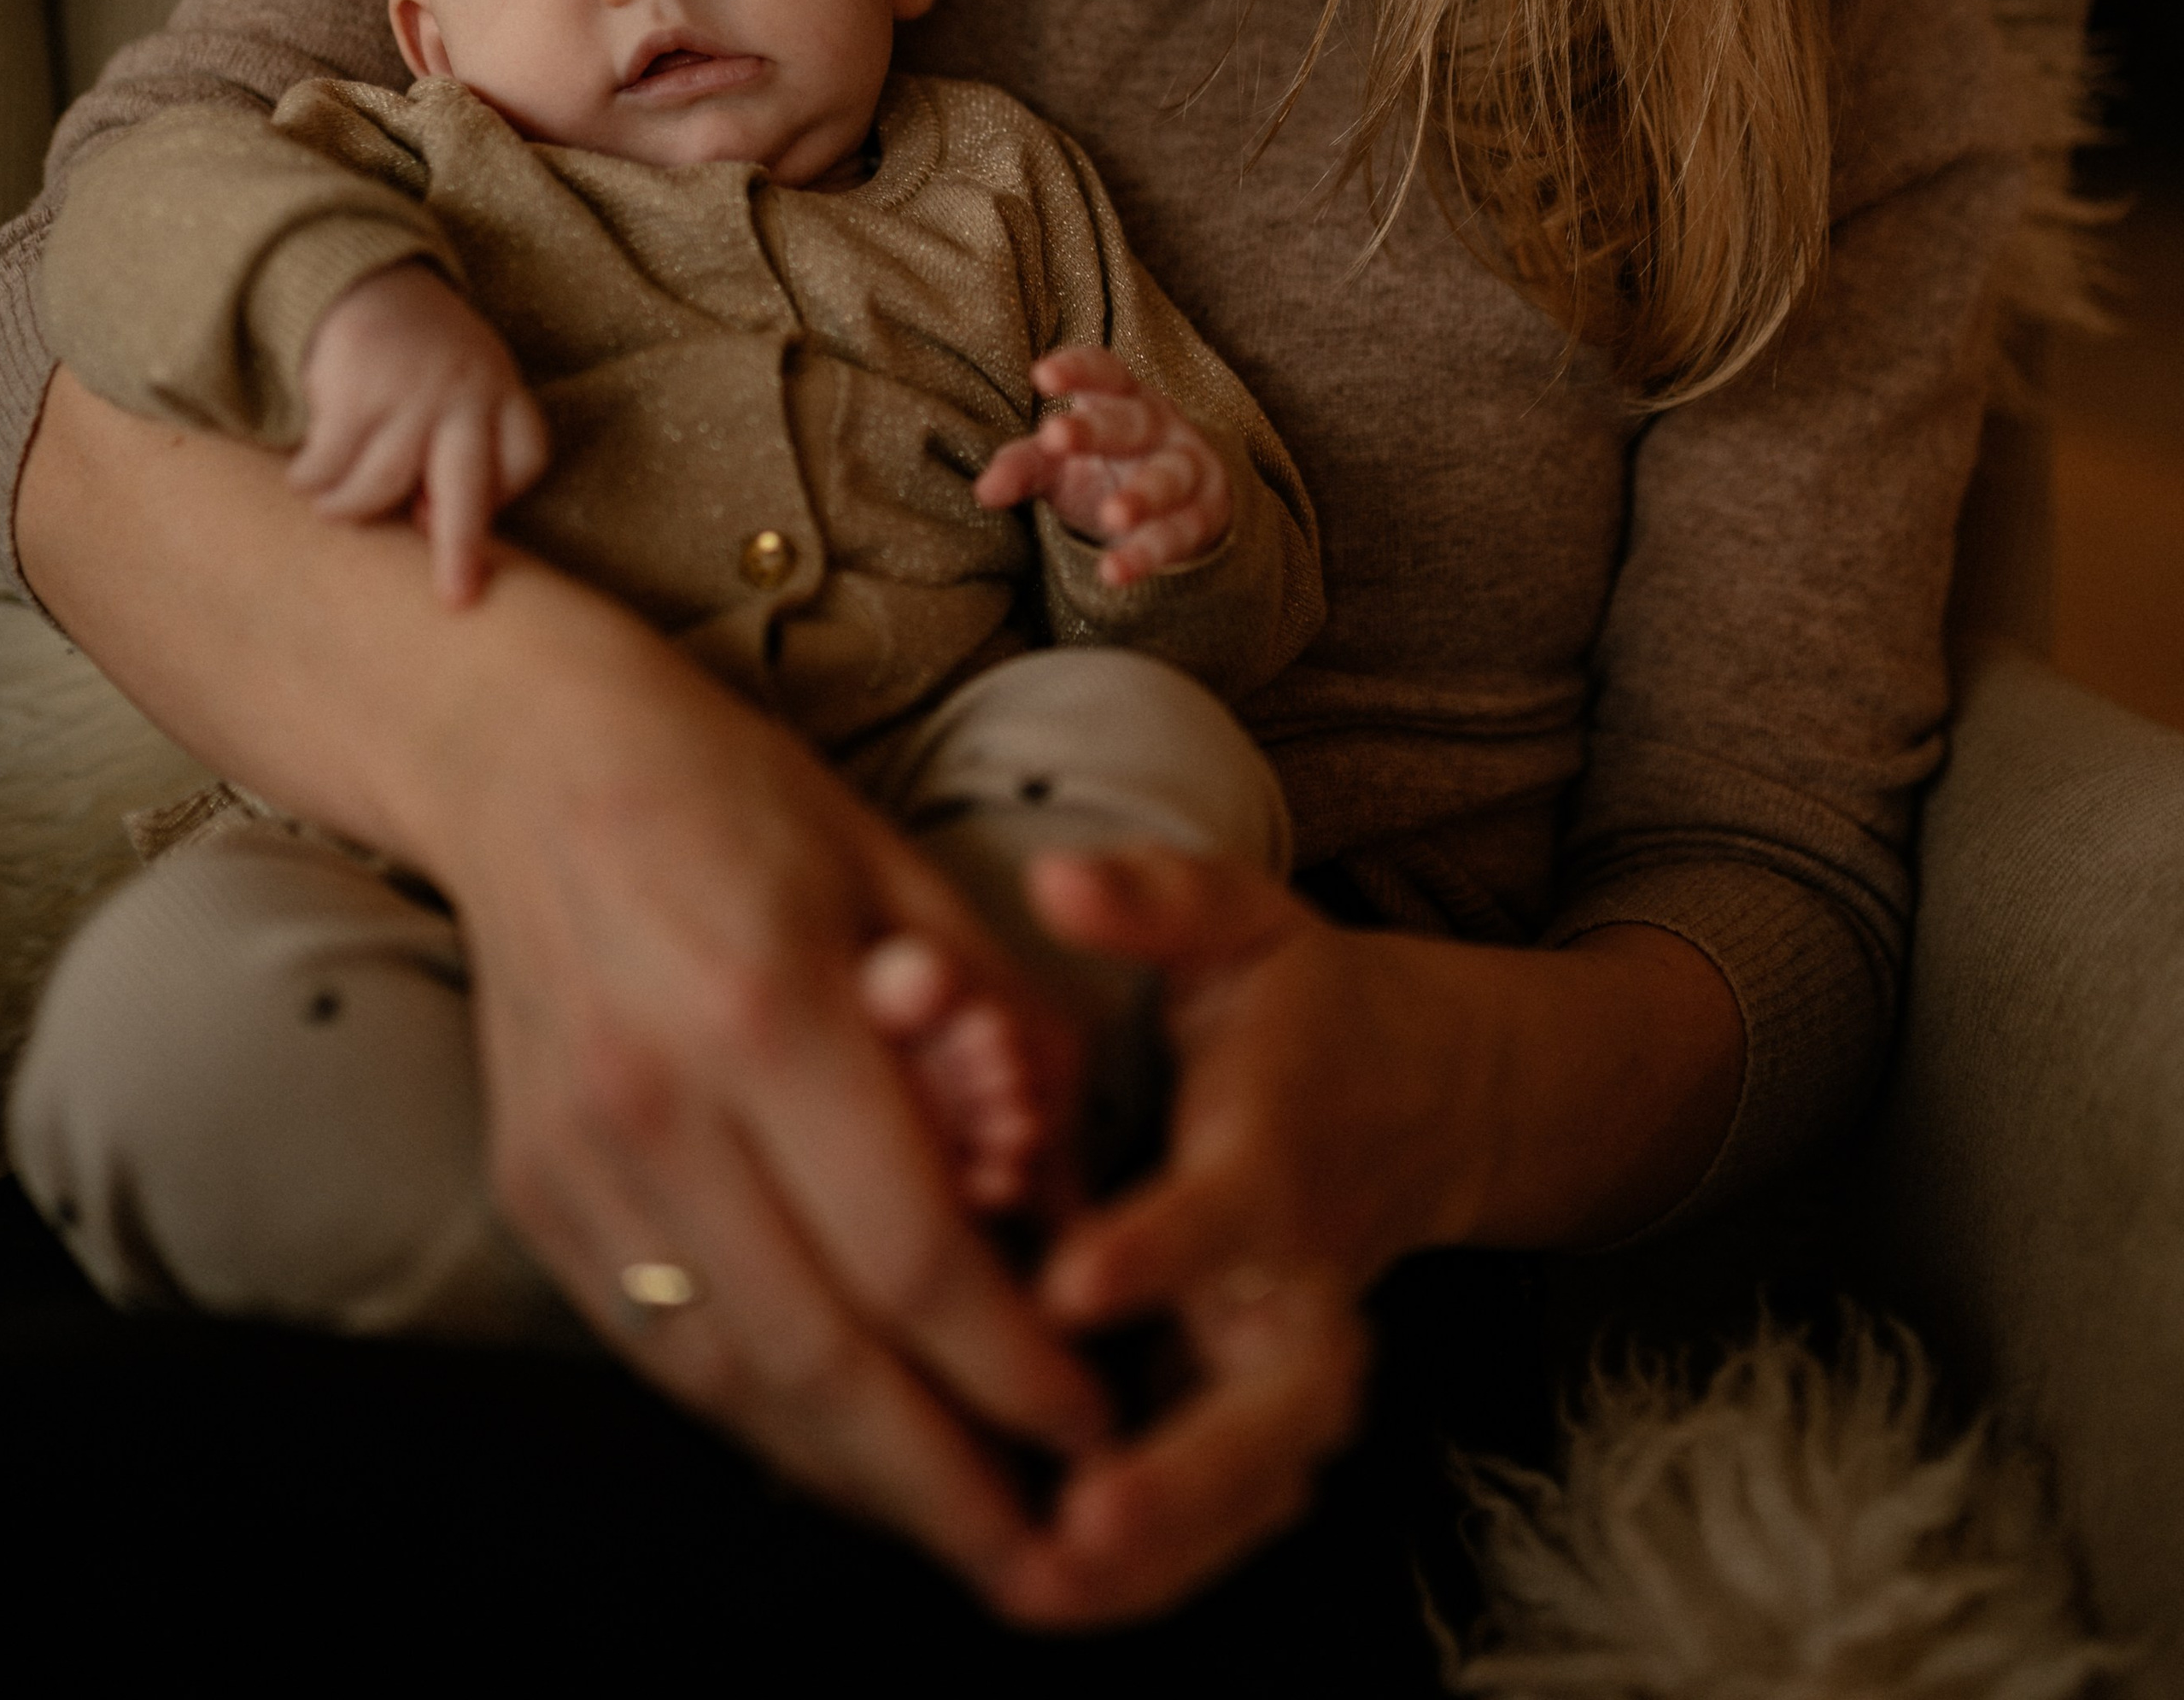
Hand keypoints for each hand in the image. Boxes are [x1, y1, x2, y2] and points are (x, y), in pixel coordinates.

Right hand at [20, 378, 1111, 1605]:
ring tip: (961, 1526)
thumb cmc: (739, 796)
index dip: (1009, 1366)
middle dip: (943, 1480)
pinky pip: (661, 1345)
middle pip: (817, 1355)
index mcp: (764, 1008)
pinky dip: (757, 1417)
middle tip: (1049, 1558)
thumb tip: (1069, 1199)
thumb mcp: (902, 870)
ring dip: (852, 1475)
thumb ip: (994, 1032)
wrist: (525, 757)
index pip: (909, 1252)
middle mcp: (656, 1103)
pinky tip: (839, 1447)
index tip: (1093, 1427)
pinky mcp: (534, 1189)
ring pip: (730, 1379)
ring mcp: (576, 1159)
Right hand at [293, 260, 547, 604]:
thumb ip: (465, 444)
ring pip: (381, 488)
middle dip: (461, 550)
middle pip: (469, 490)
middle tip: (456, 599)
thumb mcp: (465, 380)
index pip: (525, 459)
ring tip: (332, 504)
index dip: (501, 495)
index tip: (451, 507)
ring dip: (347, 508)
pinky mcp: (356, 394)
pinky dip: (312, 481)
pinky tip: (306, 475)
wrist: (363, 277)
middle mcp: (464, 395)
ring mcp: (411, 394)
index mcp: (502, 391)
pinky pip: (331, 467)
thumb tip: (429, 524)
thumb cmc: (419, 354)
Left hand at [975, 346, 1232, 587]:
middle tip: (1053, 436)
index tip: (1041, 376)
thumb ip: (1023, 467)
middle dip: (1094, 429)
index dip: (1077, 370)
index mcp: (1120, 398)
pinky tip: (1114, 572)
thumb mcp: (1060, 464)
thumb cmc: (1105, 467)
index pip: (1103, 372)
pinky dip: (1144, 555)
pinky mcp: (1203, 516)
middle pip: (1129, 421)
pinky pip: (1175, 536)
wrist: (1180, 504)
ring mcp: (1187, 468)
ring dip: (1141, 498)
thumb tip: (984, 492)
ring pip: (1167, 479)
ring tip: (1112, 518)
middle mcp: (1159, 425)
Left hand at [981, 852, 1743, 1628]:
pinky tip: (1040, 1591)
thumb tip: (1061, 877)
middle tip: (1085, 1522)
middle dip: (1183, 1477)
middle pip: (1269, 1407)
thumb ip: (1158, 900)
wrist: (1428, 1092)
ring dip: (1160, 1552)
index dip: (1156, 1248)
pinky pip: (1225, 1514)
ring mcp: (1292, 1366)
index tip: (1070, 1279)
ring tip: (1041, 1589)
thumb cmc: (1303, 1007)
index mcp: (1283, 1155)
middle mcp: (1300, 1281)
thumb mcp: (1242, 922)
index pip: (1228, 1211)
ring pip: (1252, 1488)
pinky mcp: (1266, 1416)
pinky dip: (1152, 1569)